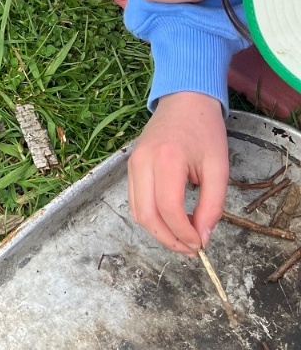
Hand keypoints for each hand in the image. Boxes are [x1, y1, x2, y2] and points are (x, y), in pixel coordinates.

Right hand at [127, 91, 228, 253]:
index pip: (168, 209)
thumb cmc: (205, 131)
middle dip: (169, 239)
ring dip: (158, 232)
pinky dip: (151, 218)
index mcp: (167, 159)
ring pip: (137, 212)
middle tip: (191, 249)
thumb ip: (212, 205)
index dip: (184, 233)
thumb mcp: (218, 168)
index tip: (201, 245)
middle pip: (147, 215)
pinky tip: (171, 221)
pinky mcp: (130, 166)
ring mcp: (132, 163)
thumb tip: (203, 237)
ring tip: (182, 238)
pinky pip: (135, 201)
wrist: (185, 100)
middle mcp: (143, 162)